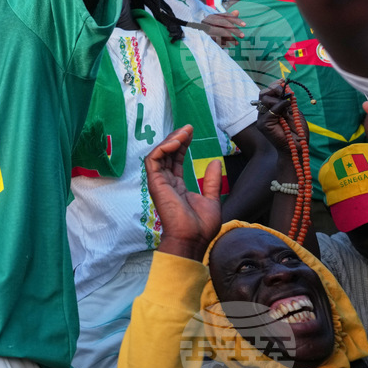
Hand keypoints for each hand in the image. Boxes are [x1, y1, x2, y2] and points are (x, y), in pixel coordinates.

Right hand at [145, 125, 222, 260]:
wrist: (193, 239)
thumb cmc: (201, 226)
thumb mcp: (211, 198)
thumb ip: (211, 180)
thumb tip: (214, 162)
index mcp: (176, 185)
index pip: (175, 159)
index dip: (182, 145)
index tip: (191, 133)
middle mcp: (165, 182)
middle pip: (166, 154)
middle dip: (176, 138)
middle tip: (188, 129)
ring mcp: (159, 182)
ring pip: (158, 154)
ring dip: (170, 141)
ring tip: (183, 133)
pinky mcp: (155, 183)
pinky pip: (153, 160)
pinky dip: (162, 149)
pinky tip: (175, 143)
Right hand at [195, 11, 244, 47]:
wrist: (196, 36)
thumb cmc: (212, 28)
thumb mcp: (221, 23)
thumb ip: (229, 18)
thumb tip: (237, 11)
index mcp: (214, 15)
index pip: (227, 15)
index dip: (236, 20)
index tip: (245, 25)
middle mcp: (209, 19)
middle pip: (224, 22)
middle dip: (234, 29)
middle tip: (242, 36)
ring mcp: (205, 27)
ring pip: (220, 30)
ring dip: (230, 37)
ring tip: (236, 43)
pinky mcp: (203, 35)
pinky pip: (216, 38)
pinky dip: (223, 42)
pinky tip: (229, 46)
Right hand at [255, 80, 299, 149]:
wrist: (298, 147)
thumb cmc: (297, 131)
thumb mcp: (294, 112)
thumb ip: (288, 101)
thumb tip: (286, 88)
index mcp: (271, 108)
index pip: (268, 92)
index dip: (274, 85)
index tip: (284, 81)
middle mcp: (265, 112)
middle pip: (263, 93)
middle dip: (274, 88)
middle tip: (284, 90)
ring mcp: (262, 118)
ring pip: (264, 99)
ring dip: (277, 98)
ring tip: (288, 104)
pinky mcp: (263, 124)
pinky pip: (270, 111)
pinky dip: (279, 106)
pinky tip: (287, 109)